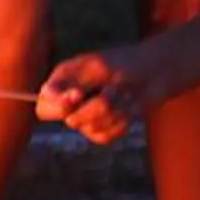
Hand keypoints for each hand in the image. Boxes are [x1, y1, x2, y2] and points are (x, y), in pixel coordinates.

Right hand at [34, 46, 162, 145]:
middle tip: (113, 89)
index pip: (44, 107)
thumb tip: (45, 94)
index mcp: (62, 84)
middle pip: (71, 120)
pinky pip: (106, 135)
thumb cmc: (123, 63)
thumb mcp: (96, 66)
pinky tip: (130, 107)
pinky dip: (121, 121)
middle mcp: (71, 104)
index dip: (60, 106)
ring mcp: (87, 119)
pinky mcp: (104, 130)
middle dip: (96, 106)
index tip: (78, 95)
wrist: (155, 73)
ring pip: (92, 128)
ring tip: (125, 93)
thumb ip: (69, 80)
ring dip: (114, 111)